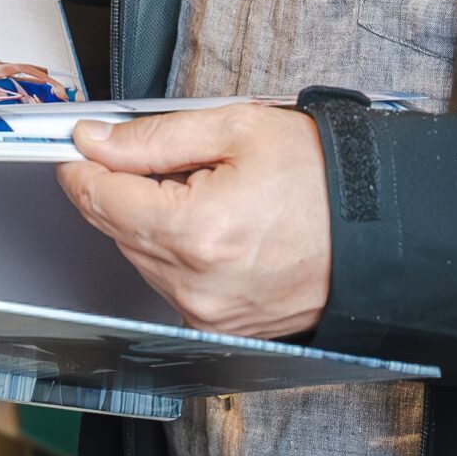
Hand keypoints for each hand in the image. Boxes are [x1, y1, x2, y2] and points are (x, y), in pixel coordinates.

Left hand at [56, 103, 330, 337]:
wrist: (378, 230)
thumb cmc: (323, 179)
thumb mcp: (236, 129)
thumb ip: (153, 137)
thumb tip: (96, 141)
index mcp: (198, 231)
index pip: (101, 200)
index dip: (82, 167)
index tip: (77, 148)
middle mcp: (197, 284)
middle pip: (117, 230)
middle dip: (124, 189)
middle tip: (159, 158)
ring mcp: (208, 313)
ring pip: (141, 257)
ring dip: (153, 222)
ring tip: (208, 192)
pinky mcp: (220, 326)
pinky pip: (171, 282)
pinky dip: (178, 252)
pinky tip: (215, 227)